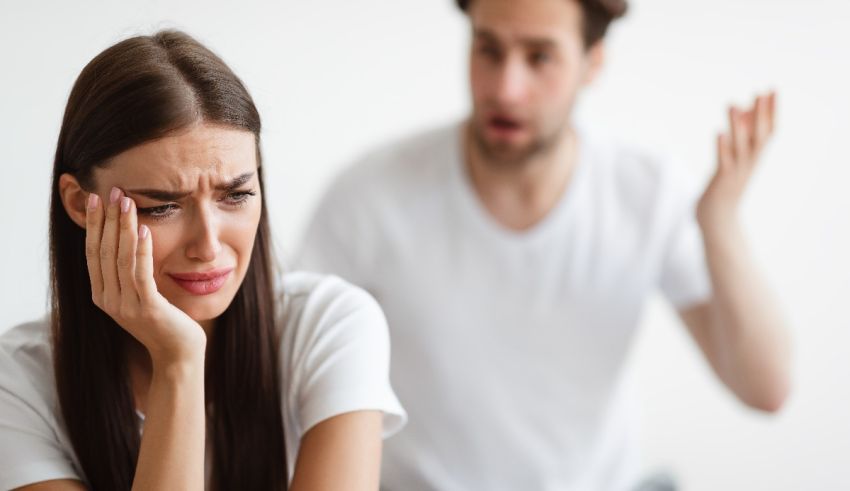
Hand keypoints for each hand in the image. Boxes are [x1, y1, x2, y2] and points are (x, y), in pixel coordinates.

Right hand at [85, 187, 206, 364]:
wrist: (178, 353)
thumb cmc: (164, 321)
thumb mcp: (139, 295)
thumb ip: (129, 273)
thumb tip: (129, 237)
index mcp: (102, 295)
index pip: (92, 253)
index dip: (94, 225)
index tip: (97, 199)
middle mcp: (108, 300)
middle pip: (103, 251)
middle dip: (107, 219)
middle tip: (112, 191)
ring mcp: (126, 306)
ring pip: (120, 259)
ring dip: (123, 227)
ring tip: (127, 202)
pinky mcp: (147, 309)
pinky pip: (141, 274)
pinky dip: (141, 250)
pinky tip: (144, 230)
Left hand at [697, 91, 775, 231]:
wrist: (718, 221)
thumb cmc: (725, 188)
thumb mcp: (735, 159)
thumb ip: (739, 136)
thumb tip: (741, 110)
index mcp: (754, 158)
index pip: (768, 131)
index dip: (771, 111)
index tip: (772, 89)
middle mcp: (749, 164)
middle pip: (759, 136)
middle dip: (761, 114)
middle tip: (762, 91)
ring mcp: (736, 173)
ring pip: (740, 147)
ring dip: (737, 126)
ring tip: (734, 103)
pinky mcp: (721, 182)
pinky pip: (723, 162)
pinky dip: (722, 147)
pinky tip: (719, 132)